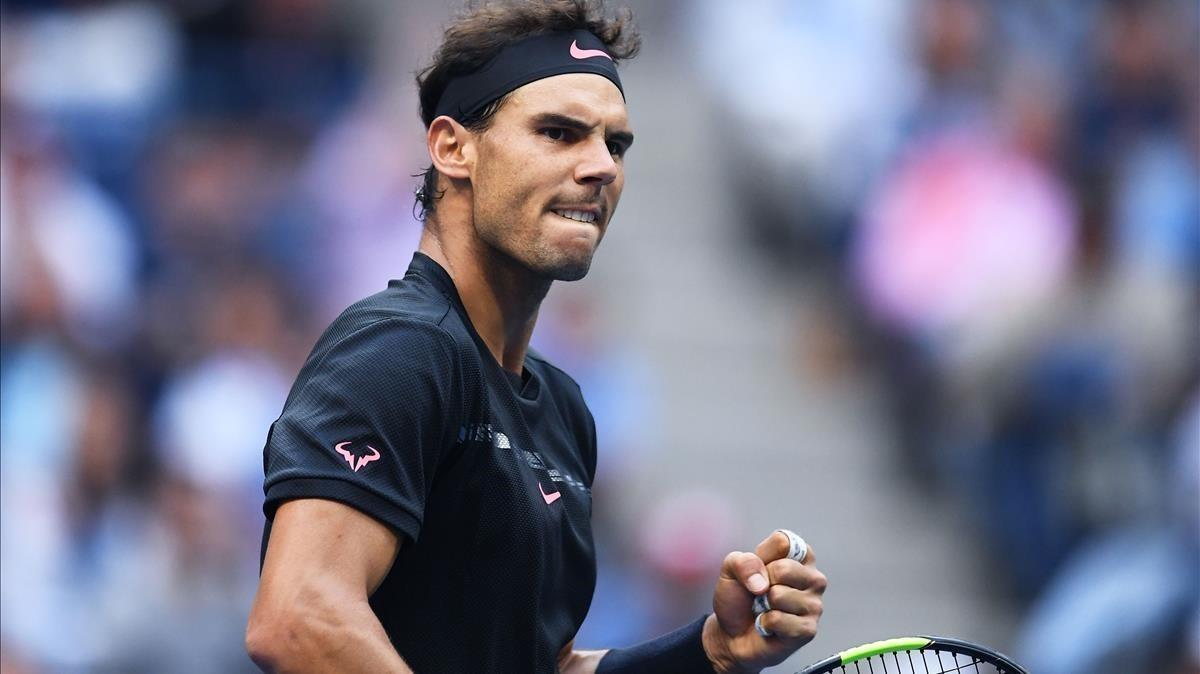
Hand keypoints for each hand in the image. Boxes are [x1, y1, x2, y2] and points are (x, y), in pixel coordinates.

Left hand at [702, 531, 826, 673]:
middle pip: (784, 568)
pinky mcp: (808, 629)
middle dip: (761, 582)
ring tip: (766, 610)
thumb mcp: (730, 569)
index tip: (759, 570)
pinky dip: (765, 624)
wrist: (731, 633)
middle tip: (760, 594)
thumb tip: (763, 584)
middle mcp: (814, 578)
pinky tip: (769, 626)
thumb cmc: (738, 597)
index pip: (783, 541)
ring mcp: (814, 605)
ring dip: (763, 605)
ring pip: (779, 595)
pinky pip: (778, 619)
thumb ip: (743, 562)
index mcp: (800, 556)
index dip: (761, 556)